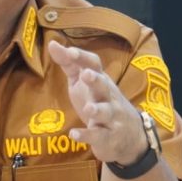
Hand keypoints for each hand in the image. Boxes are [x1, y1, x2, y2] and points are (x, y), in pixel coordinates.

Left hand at [47, 40, 146, 165]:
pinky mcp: (107, 137)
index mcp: (101, 81)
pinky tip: (74, 134)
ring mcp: (110, 117)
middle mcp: (108, 97)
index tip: (69, 51)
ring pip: (105, 112)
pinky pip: (98, 136)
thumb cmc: (100, 102)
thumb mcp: (83, 82)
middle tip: (86, 74)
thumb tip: (52, 43)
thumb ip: (69, 64)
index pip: (94, 65)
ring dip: (97, 110)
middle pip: (104, 86)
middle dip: (96, 80)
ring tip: (89, 109)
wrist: (129, 136)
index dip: (82, 58)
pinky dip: (86, 135)